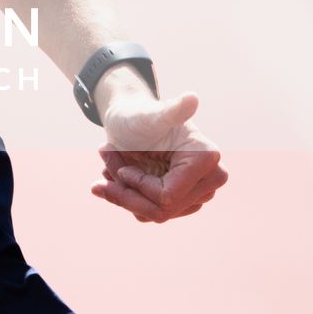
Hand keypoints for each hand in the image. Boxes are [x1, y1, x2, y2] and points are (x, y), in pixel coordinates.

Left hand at [91, 91, 227, 222]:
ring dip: (123, 191)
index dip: (138, 185)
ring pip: (152, 214)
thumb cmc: (138, 115)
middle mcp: (208, 181)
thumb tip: (192, 99)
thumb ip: (170, 111)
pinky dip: (126, 196)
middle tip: (104, 166)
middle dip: (126, 192)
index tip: (121, 168)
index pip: (167, 196)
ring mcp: (196, 194)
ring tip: (110, 163)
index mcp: (206, 158)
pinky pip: (148, 213)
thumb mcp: (150, 115)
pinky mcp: (181, 203)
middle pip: (161, 210)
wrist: (129, 121)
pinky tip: (116, 174)